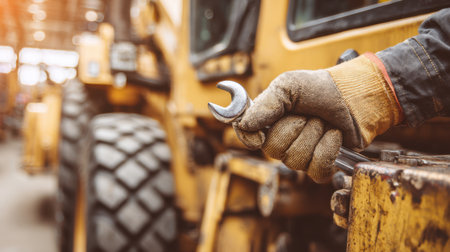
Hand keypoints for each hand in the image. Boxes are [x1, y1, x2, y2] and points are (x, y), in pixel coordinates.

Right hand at [234, 55, 400, 182]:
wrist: (356, 95)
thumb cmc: (322, 88)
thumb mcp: (289, 85)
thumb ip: (266, 104)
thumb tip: (244, 124)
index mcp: (269, 120)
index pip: (247, 136)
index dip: (250, 137)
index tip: (259, 133)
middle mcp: (282, 140)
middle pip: (273, 150)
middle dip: (296, 128)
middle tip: (308, 114)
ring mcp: (301, 155)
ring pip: (295, 161)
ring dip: (315, 136)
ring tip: (324, 122)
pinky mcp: (321, 166)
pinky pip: (316, 170)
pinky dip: (328, 150)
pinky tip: (334, 136)